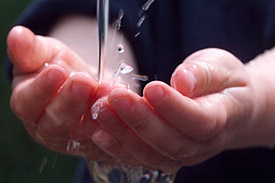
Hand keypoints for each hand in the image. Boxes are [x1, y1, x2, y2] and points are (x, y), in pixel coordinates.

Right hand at [7, 26, 114, 160]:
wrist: (84, 85)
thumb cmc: (59, 69)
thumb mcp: (44, 56)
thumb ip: (31, 50)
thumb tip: (17, 35)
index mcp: (28, 105)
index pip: (28, 102)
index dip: (42, 88)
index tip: (56, 70)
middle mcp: (48, 128)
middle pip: (56, 122)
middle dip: (72, 101)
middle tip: (85, 81)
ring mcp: (73, 138)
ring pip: (84, 131)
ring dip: (97, 111)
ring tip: (108, 89)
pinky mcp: (96, 142)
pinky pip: (106, 136)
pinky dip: (116, 121)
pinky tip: (124, 104)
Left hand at [91, 48, 255, 171]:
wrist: (229, 106)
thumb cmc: (225, 83)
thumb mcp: (222, 68)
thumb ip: (203, 74)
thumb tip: (182, 81)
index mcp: (223, 117)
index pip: (199, 119)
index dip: (175, 107)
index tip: (152, 88)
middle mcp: (203, 143)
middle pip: (170, 140)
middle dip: (140, 119)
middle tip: (115, 97)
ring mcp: (184, 153)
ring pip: (152, 152)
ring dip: (124, 133)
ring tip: (101, 110)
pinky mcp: (166, 154)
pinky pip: (142, 156)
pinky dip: (120, 147)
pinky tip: (100, 133)